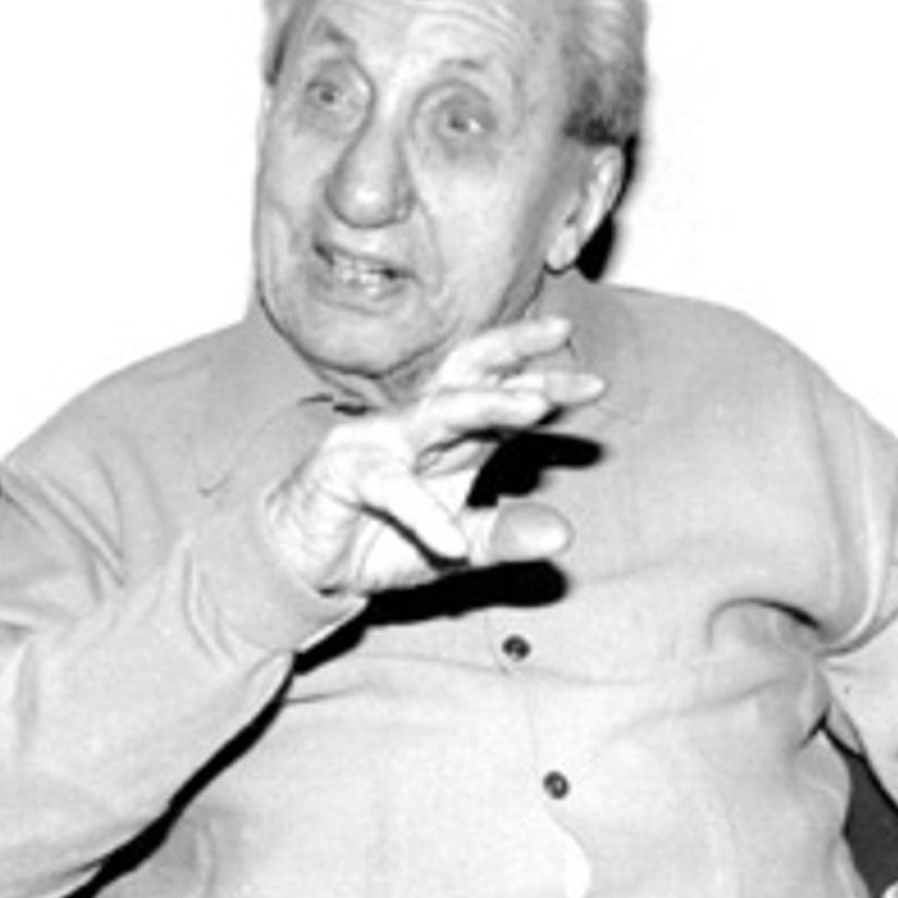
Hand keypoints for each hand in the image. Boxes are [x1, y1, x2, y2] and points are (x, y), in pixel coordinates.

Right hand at [264, 316, 603, 594]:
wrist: (303, 564)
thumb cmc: (377, 539)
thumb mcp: (455, 550)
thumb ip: (503, 539)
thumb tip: (563, 535)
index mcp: (449, 438)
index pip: (500, 394)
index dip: (544, 382)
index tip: (595, 382)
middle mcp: (417, 426)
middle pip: (468, 371)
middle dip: (514, 348)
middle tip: (562, 332)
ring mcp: (378, 442)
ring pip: (436, 409)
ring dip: (487, 404)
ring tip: (535, 406)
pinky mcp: (344, 472)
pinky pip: (391, 488)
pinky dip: (423, 514)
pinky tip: (451, 540)